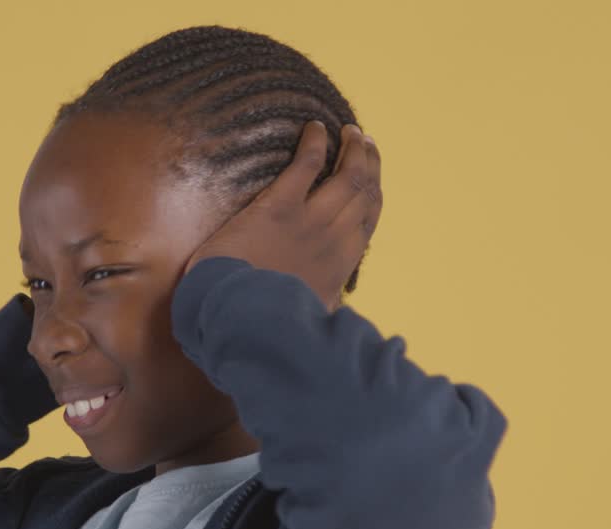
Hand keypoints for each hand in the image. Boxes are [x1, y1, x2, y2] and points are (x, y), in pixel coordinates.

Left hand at [182, 121, 381, 312]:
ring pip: (347, 175)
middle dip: (368, 160)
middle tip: (362, 139)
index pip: (370, 216)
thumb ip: (324, 305)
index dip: (375, 187)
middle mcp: (334, 239)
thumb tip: (333, 308)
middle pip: (365, 190)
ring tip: (349, 130)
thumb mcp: (308, 316)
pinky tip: (313, 129)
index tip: (372, 169)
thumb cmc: (267, 318)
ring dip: (352, 147)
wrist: (235, 317)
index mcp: (341, 263)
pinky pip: (307, 166)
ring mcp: (309, 222)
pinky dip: (315, 143)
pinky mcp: (278, 208)